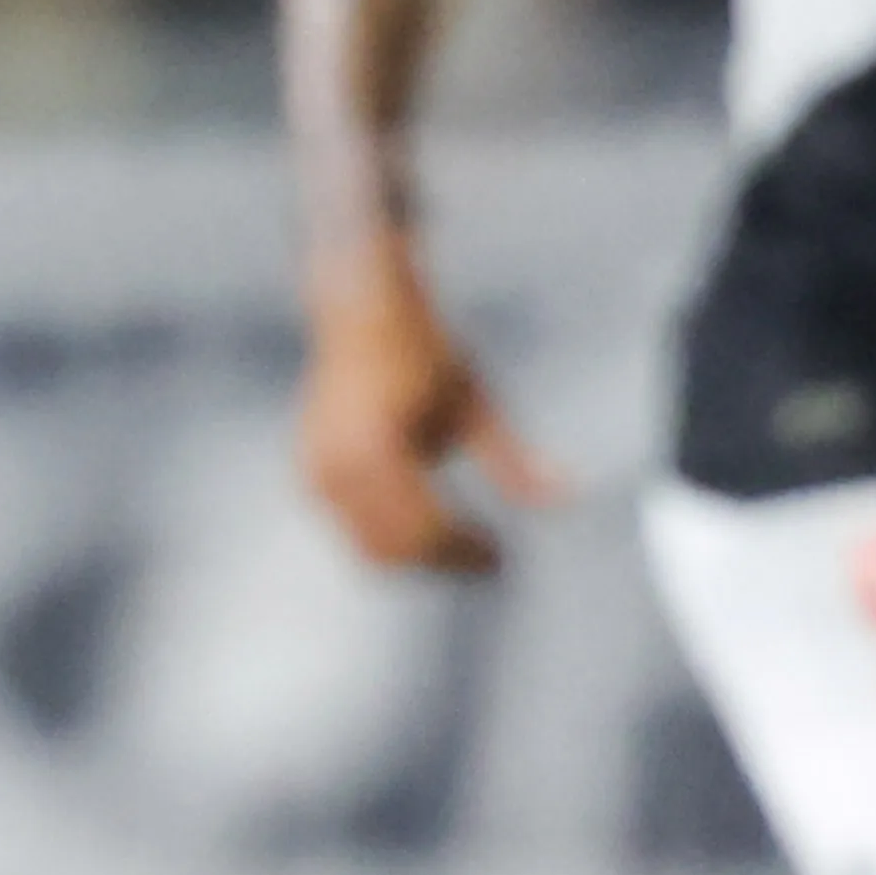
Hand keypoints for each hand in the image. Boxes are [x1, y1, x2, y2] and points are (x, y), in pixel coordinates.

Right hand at [297, 243, 553, 572]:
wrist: (361, 312)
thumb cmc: (421, 350)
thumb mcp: (475, 403)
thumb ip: (513, 460)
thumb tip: (565, 498)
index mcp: (376, 451)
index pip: (426, 529)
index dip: (467, 551)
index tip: (502, 558)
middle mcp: (336, 470)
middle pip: (397, 550)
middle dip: (443, 562)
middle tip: (487, 559)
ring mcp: (315, 476)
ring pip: (371, 550)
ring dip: (418, 557)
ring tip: (461, 545)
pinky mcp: (310, 479)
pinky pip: (354, 531)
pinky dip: (392, 540)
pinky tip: (429, 525)